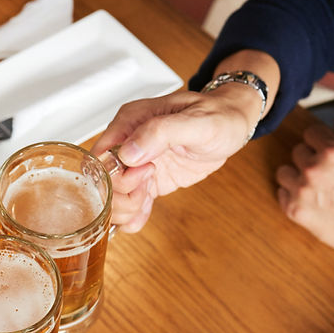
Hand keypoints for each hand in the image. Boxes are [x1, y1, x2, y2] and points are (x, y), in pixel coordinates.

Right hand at [92, 88, 252, 231]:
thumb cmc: (218, 116)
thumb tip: (129, 152)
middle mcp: (127, 143)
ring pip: (112, 197)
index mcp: (130, 122)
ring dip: (125, 209)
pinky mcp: (145, 182)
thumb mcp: (196, 121)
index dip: (114, 175)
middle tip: (147, 190)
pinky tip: (144, 214)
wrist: (232, 126)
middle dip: (121, 196)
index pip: (100, 156)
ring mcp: (134, 165)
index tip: (144, 175)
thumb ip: (160, 132)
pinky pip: (128, 204)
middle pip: (102, 182)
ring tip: (147, 202)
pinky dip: (132, 216)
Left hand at [276, 120, 333, 261]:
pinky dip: (292, 195)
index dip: (321, 141)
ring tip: (316, 187)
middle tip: (327, 173)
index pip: (310, 133)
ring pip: (284, 172)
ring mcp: (301, 191)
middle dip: (310, 158)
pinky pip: (281, 193)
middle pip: (297, 151)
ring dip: (296, 176)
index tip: (327, 152)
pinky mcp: (294, 211)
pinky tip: (311, 201)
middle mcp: (314, 169)